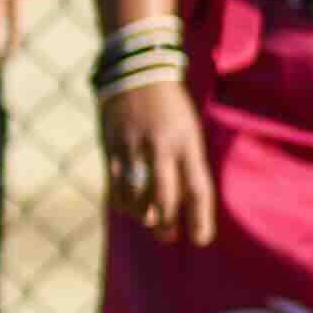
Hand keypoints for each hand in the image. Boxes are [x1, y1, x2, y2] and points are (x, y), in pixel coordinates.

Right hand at [104, 76, 218, 245]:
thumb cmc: (170, 108)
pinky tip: (127, 207)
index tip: (200, 239)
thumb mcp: (187, 131)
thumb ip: (185, 164)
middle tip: (168, 236)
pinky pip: (115, 184)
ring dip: (142, 215)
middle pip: (165, 198)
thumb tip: (179, 203)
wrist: (137, 72)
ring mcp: (134, 148)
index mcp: (187, 143)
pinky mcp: (112, 147)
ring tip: (148, 221)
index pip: (198, 188)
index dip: (200, 218)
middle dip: (167, 224)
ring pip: (137, 196)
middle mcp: (162, 148)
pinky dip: (121, 201)